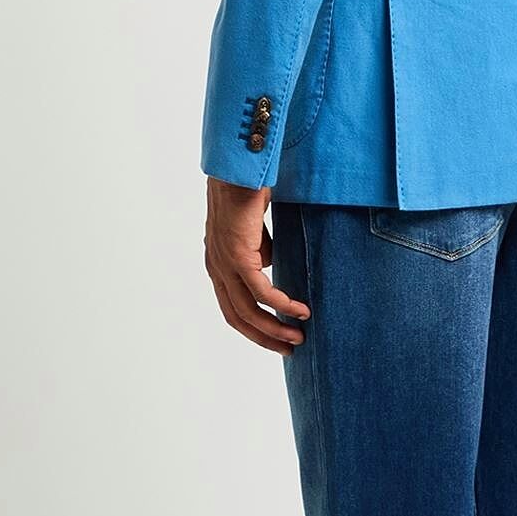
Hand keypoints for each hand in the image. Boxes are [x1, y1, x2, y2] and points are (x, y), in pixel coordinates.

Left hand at [204, 178, 309, 355]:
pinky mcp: (238, 255)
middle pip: (238, 318)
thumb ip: (260, 250)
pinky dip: (283, 305)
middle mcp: (216, 268)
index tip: (277, 337)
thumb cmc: (247, 191)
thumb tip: (271, 265)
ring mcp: (224, 263)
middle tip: (289, 348)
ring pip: (248, 310)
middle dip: (265, 337)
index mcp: (217, 264)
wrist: (239, 167)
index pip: (232, 308)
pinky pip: (262, 291)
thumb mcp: (254, 230)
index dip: (255, 327)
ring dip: (275, 328)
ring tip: (298, 336)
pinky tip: (300, 311)